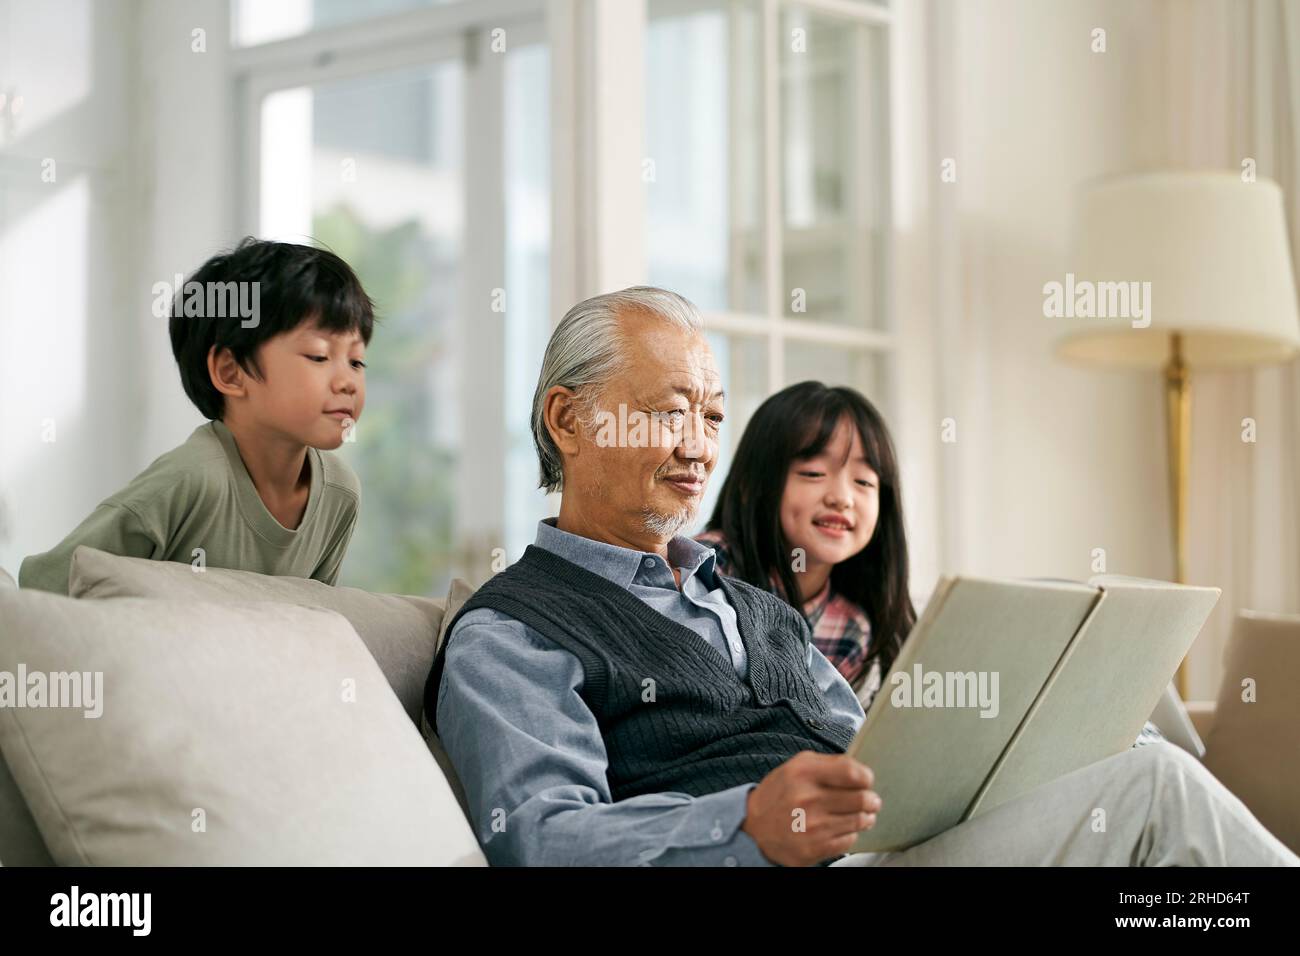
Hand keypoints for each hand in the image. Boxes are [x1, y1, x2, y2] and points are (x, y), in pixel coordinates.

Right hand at [740, 751, 880, 865]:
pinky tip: (838, 828)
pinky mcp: (814, 848)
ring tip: (857, 814)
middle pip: (863, 799)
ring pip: (860, 821)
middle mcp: (808, 799)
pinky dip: (849, 834)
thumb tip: (862, 771)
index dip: (866, 778)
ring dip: (864, 817)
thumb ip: (830, 764)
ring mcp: (812, 826)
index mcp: (804, 773)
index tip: (865, 781)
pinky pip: (849, 841)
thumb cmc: (780, 794)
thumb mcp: (798, 766)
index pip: (854, 773)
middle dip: (871, 800)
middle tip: (869, 800)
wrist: (755, 827)